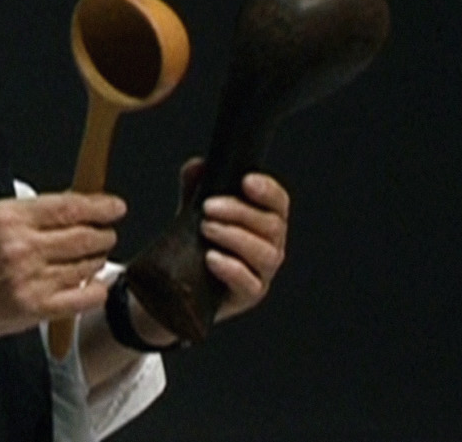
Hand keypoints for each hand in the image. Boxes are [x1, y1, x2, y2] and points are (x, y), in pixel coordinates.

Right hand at [0, 193, 124, 346]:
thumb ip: (28, 216)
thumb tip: (68, 210)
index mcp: (8, 217)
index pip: (70, 206)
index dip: (100, 205)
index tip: (114, 206)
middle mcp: (22, 247)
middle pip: (85, 235)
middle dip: (103, 233)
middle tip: (105, 233)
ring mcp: (30, 280)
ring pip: (87, 264)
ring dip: (97, 259)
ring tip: (93, 258)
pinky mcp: (33, 310)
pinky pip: (83, 298)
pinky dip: (95, 289)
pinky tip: (92, 284)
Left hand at [178, 159, 289, 322]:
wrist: (182, 282)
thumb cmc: (197, 239)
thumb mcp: (194, 208)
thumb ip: (195, 185)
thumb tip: (198, 166)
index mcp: (265, 219)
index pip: (278, 202)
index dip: (267, 190)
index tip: (246, 181)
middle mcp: (272, 245)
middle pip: (271, 225)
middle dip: (239, 212)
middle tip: (207, 207)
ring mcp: (263, 272)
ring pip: (265, 254)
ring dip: (235, 237)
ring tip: (205, 228)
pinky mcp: (250, 295)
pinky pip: (250, 284)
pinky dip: (232, 269)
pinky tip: (211, 258)